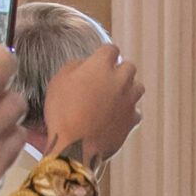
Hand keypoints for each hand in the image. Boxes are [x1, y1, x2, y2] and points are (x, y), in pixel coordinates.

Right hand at [41, 44, 143, 163]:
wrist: (76, 146)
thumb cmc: (63, 112)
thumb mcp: (58, 81)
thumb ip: (74, 66)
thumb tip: (84, 64)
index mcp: (101, 65)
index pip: (111, 49)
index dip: (103, 54)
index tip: (99, 60)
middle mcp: (121, 79)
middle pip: (129, 66)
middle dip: (119, 70)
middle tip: (106, 80)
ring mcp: (130, 100)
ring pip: (138, 87)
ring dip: (128, 89)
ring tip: (114, 97)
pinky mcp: (133, 120)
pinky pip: (136, 111)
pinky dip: (128, 112)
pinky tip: (116, 116)